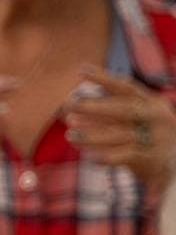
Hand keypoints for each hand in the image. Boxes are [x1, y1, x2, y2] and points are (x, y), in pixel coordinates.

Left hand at [64, 68, 175, 195]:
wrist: (175, 163)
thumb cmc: (149, 139)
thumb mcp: (139, 119)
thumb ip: (113, 111)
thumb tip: (72, 104)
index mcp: (152, 103)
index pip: (127, 87)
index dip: (104, 78)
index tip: (80, 70)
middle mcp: (157, 117)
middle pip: (124, 109)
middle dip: (96, 107)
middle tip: (70, 105)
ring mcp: (157, 138)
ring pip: (121, 134)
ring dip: (93, 135)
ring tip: (70, 135)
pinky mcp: (153, 158)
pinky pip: (126, 156)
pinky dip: (106, 156)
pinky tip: (89, 158)